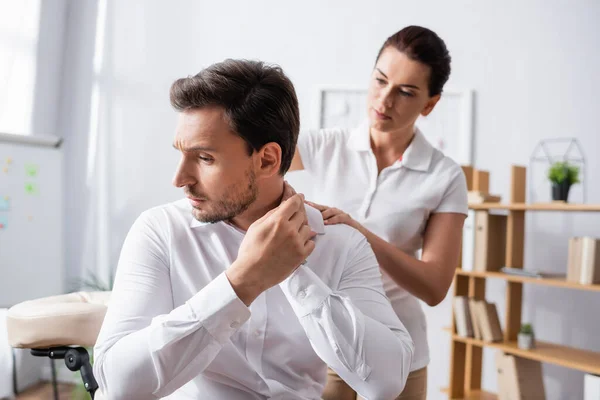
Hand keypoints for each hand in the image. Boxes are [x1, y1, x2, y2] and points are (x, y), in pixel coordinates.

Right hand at [226, 186, 316, 304]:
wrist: (252, 273)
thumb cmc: (250, 249)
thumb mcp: (256, 226)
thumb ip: (272, 214)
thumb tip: (283, 206)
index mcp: (278, 220)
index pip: (294, 203)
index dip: (297, 198)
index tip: (299, 197)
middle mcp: (290, 230)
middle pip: (302, 214)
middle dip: (297, 215)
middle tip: (291, 220)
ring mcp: (297, 243)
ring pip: (308, 229)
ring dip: (301, 229)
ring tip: (292, 235)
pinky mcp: (301, 255)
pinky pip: (312, 243)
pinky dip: (306, 242)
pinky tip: (297, 244)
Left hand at [305, 201, 359, 229]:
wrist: (359, 234)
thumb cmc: (342, 232)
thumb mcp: (329, 228)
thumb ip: (320, 226)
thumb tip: (306, 229)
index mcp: (327, 213)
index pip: (316, 208)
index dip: (308, 206)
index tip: (300, 205)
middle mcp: (333, 212)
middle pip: (322, 207)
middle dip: (313, 206)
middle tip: (305, 206)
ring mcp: (340, 214)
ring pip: (330, 211)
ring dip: (322, 214)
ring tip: (316, 217)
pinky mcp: (347, 219)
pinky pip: (339, 218)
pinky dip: (332, 220)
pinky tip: (326, 223)